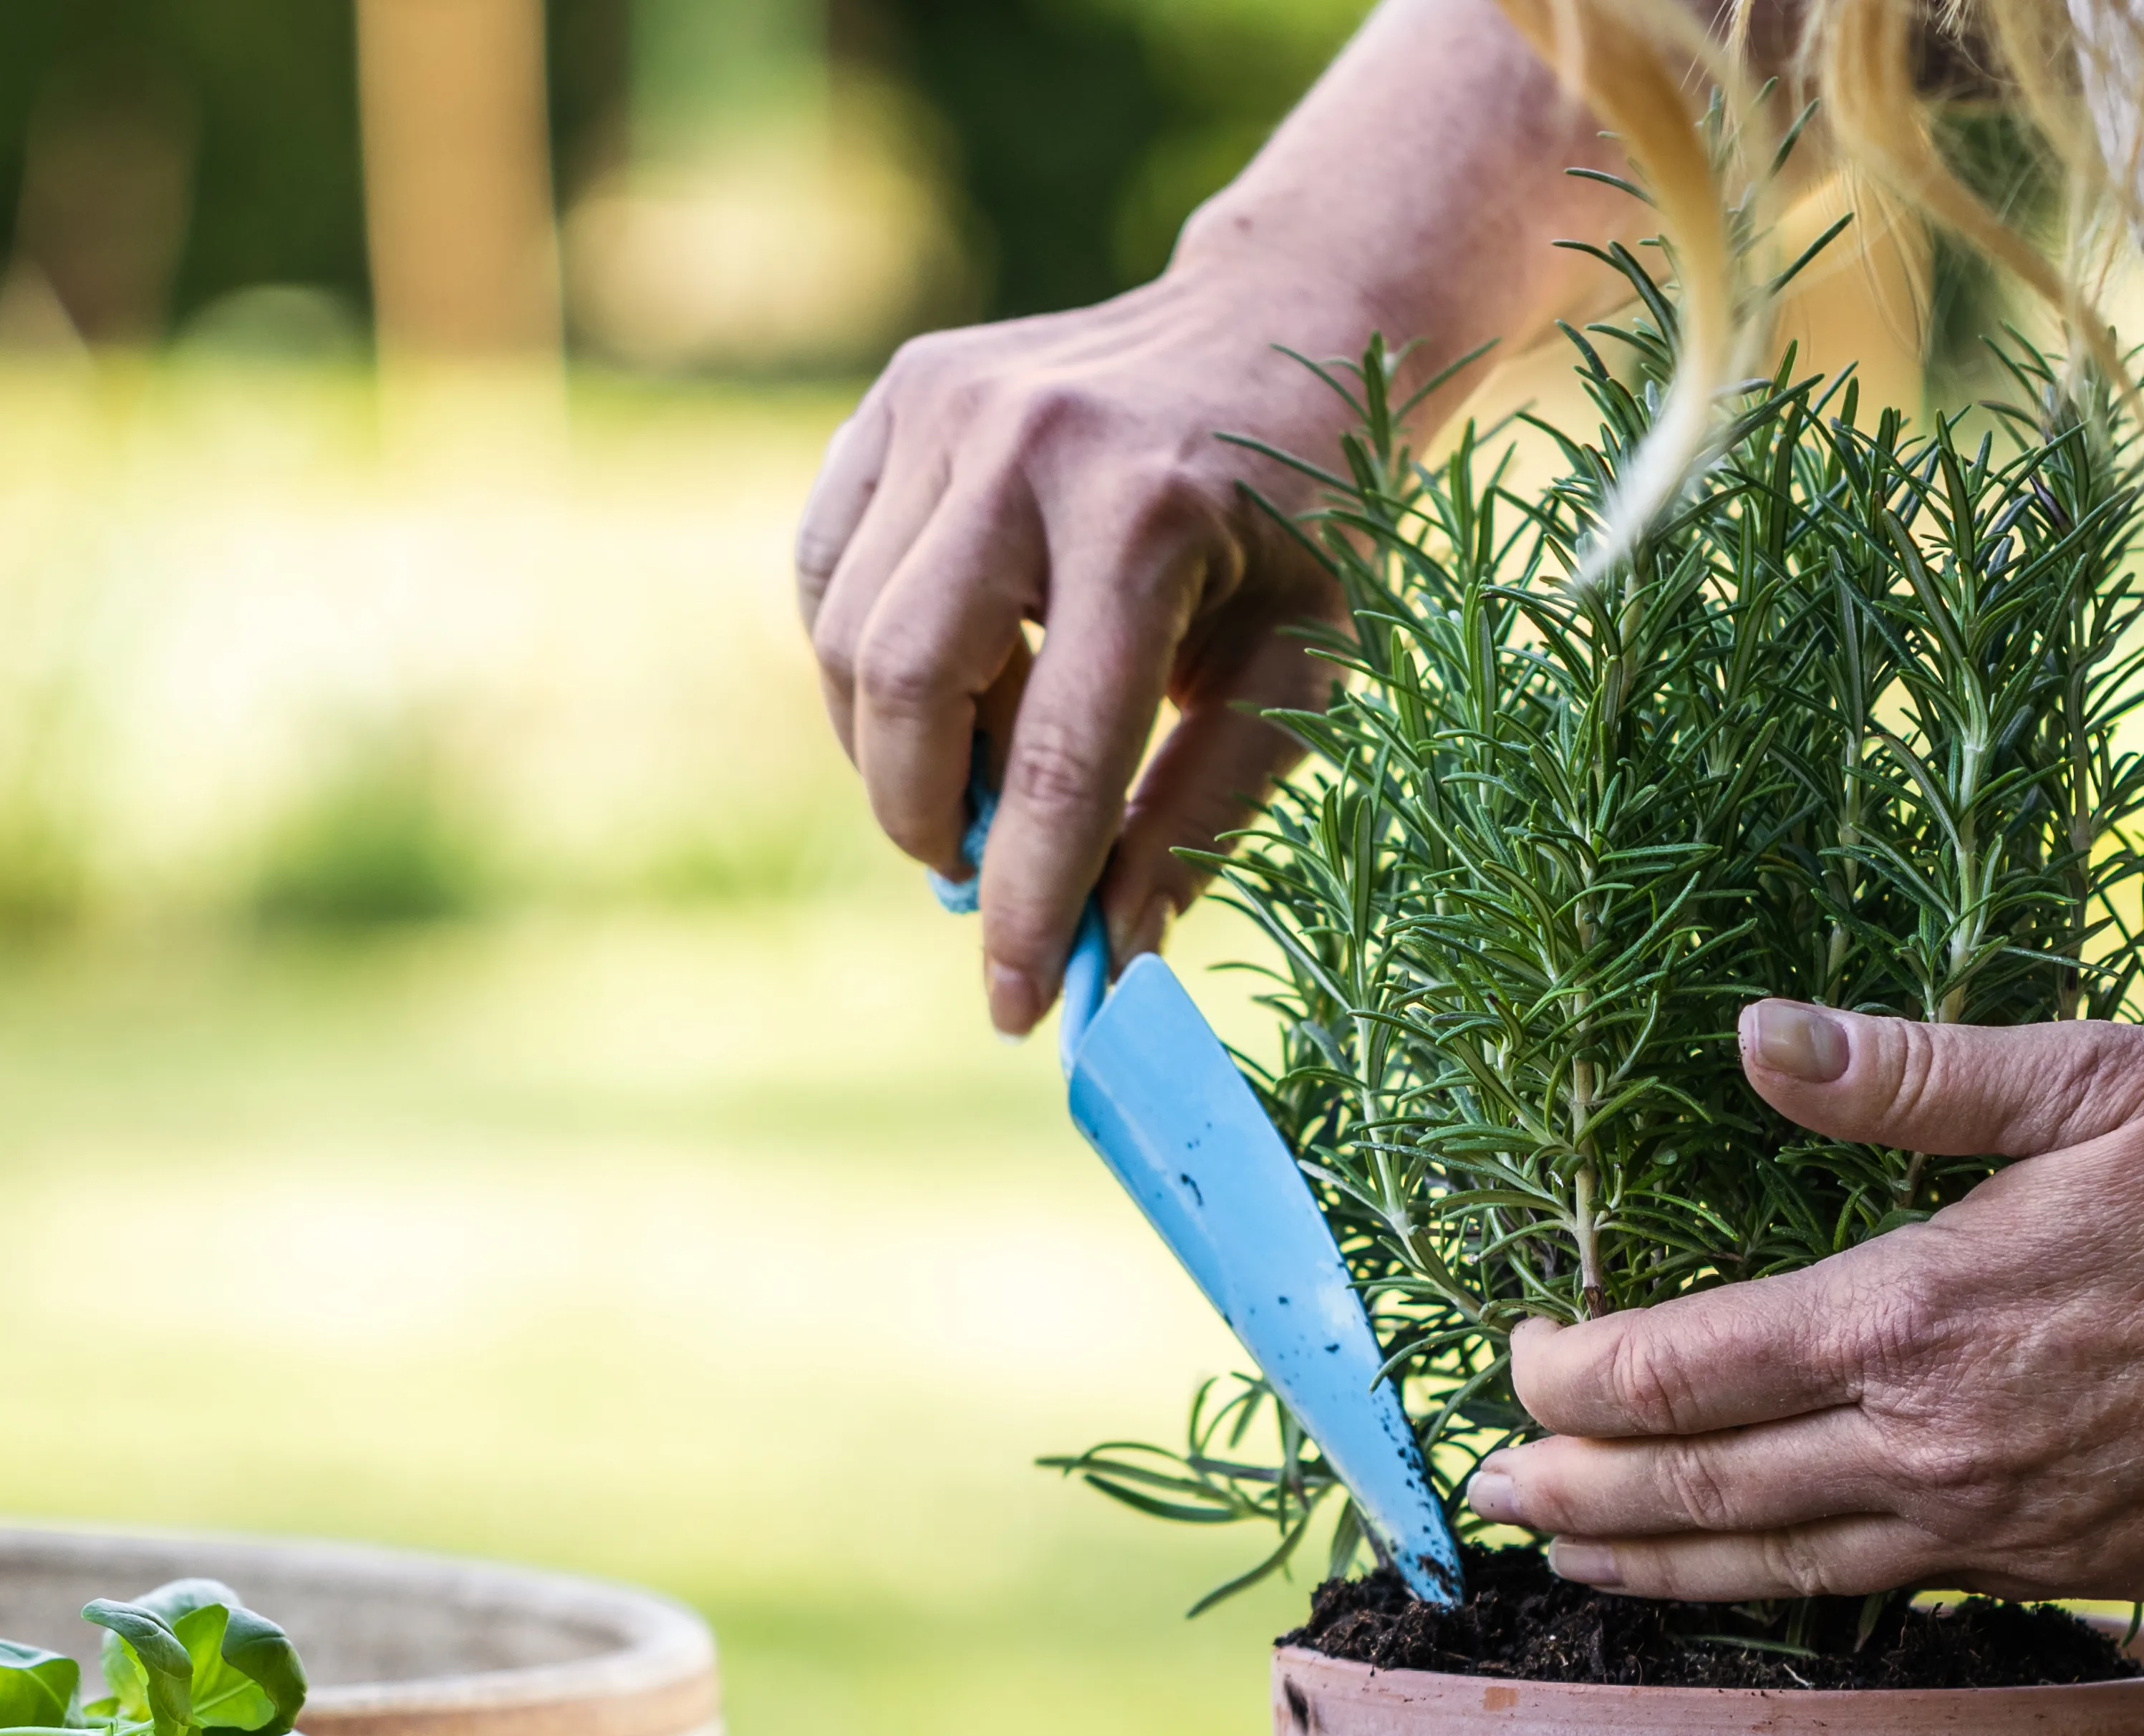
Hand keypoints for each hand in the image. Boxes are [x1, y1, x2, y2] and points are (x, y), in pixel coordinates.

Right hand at [797, 268, 1361, 1032]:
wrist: (1293, 322)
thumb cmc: (1315, 517)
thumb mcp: (1303, 670)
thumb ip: (1200, 812)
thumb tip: (1110, 957)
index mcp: (1150, 515)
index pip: (1058, 756)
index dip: (1031, 899)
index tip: (1019, 1005)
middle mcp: (1028, 443)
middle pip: (908, 691)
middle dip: (932, 822)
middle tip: (983, 880)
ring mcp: (944, 403)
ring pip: (847, 642)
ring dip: (899, 751)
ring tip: (992, 766)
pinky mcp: (900, 394)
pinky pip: (828, 574)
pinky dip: (867, 664)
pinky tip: (954, 680)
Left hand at [1467, 1000, 2143, 1600]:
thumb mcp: (2094, 1076)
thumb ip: (1909, 1074)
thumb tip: (1758, 1035)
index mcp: (1918, 1318)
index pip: (1682, 1371)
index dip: (1575, 1377)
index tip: (1518, 1362)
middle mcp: (1937, 1445)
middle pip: (1699, 1494)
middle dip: (1574, 1494)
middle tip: (1487, 1494)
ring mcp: (2002, 1524)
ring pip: (1781, 1570)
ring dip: (1656, 1566)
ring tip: (1570, 1561)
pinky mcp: (2069, 1567)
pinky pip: (1893, 1598)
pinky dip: (1792, 1597)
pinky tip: (1755, 1587)